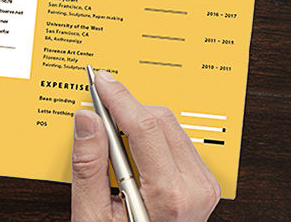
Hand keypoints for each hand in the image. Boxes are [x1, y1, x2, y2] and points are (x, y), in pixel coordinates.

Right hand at [71, 70, 220, 220]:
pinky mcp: (204, 183)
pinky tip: (133, 147)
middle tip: (98, 104)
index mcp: (170, 196)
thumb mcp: (93, 217)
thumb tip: (86, 120)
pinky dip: (154, 136)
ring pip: (173, 127)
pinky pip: (179, 142)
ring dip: (141, 121)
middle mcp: (195, 187)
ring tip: (112, 132)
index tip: (100, 82)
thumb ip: (89, 166)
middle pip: (161, 120)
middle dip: (127, 108)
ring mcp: (204, 185)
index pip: (145, 126)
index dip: (119, 98)